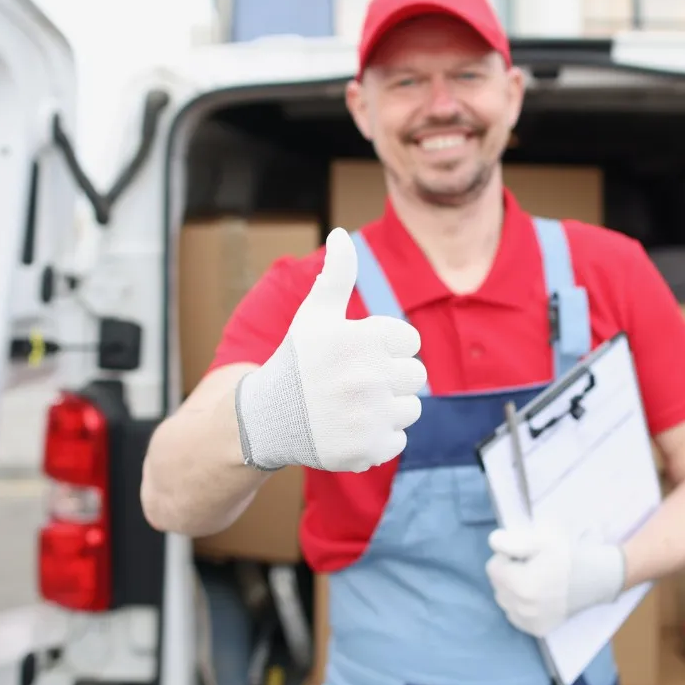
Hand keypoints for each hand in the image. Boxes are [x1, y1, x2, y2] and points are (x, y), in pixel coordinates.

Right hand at [235, 227, 427, 472]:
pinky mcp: (369, 450)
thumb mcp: (315, 314)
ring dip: (387, 408)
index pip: (409, 340)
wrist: (268, 419)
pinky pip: (397, 440)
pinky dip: (377, 438)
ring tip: (351, 406)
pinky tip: (348, 428)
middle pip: (416, 375)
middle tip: (354, 382)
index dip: (385, 347)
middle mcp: (368, 377)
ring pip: (410, 409)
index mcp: (362, 339)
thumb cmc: (298, 361)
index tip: (357, 354)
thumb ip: (336, 274)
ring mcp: (370, 416)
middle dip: (389, 377)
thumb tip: (341, 234)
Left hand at [484, 526, 626, 636]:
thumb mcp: (542, 539)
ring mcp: (529, 623)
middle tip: (532, 567)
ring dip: (513, 590)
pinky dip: (521, 606)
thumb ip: (512, 541)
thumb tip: (493, 543)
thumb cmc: (568, 555)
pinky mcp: (537, 630)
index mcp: (520, 585)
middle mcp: (521, 608)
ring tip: (536, 581)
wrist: (596, 578)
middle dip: (508, 574)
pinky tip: (538, 596)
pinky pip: (515, 617)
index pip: (492, 568)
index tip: (526, 555)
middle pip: (497, 586)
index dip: (507, 557)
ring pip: (504, 602)